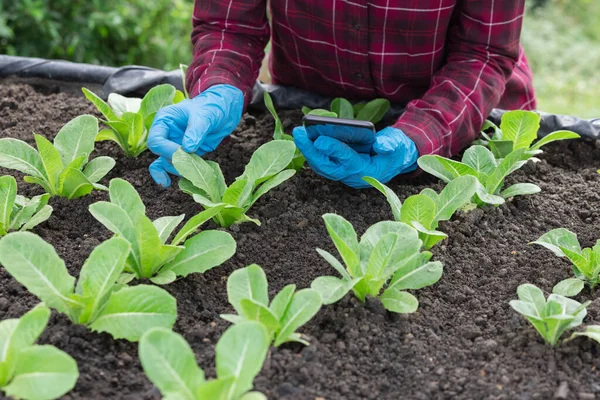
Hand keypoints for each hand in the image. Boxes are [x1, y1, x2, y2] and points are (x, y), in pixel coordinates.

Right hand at [147, 84, 243, 186]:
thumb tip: (187, 148)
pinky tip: (167, 183)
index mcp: (164, 120)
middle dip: (174, 161)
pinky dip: (169, 174)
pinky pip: (171, 166)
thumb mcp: (205, 115)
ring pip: (167, 162)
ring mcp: (173, 144)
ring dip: (179, 168)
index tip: (184, 153)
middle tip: (191, 163)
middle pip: (160, 154)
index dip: (167, 150)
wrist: (223, 112)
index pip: (155, 140)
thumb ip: (196, 131)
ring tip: (194, 169)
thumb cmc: (211, 107)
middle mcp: (166, 133)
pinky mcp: (183, 154)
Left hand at [293, 126, 417, 187]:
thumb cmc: (397, 150)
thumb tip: (381, 145)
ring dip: (308, 150)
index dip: (333, 150)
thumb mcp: (398, 145)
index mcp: (367, 171)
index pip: (347, 161)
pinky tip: (305, 136)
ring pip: (321, 165)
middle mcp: (353, 176)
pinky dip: (313, 150)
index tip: (319, 139)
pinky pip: (322, 161)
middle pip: (327, 166)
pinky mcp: (339, 168)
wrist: (396, 157)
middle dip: (311, 151)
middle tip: (299, 133)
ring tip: (299, 132)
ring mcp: (344, 173)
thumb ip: (390, 144)